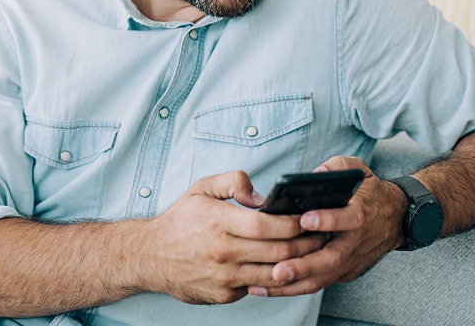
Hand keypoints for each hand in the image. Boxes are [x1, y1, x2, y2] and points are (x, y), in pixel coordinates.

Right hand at [145, 170, 329, 304]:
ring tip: (314, 253)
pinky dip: (276, 279)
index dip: (295, 223)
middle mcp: (223, 252)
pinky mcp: (225, 294)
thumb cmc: (181, 220)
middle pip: (278, 251)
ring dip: (299, 264)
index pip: (268, 225)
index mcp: (220, 222)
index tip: (310, 217)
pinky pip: (259, 288)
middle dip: (307, 244)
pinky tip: (289, 268)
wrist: (151, 256)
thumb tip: (263, 196)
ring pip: (274, 274)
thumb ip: (234, 181)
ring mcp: (225, 277)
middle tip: (323, 235)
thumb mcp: (202, 188)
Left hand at [248, 157, 406, 296]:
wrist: (398, 220)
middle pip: (331, 259)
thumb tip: (314, 174)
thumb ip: (336, 167)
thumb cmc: (370, 192)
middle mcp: (355, 242)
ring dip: (292, 284)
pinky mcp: (343, 274)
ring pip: (322, 278)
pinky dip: (293, 288)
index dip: (327, 220)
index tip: (304, 219)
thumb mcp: (359, 169)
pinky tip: (266, 287)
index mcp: (360, 214)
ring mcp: (349, 262)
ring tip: (263, 283)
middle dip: (303, 266)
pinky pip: (317, 283)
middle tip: (278, 270)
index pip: (347, 219)